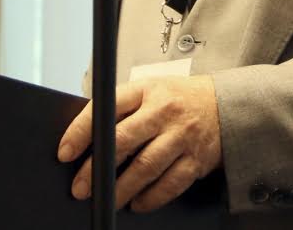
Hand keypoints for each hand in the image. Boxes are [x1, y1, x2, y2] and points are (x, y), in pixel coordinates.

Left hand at [58, 75, 222, 211]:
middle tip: (81, 187)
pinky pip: (169, 184)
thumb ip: (124, 110)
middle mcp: (165, 111)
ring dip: (121, 189)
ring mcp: (183, 135)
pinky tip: (138, 202)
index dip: (82, 130)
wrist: (227, 104)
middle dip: (96, 169)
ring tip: (107, 199)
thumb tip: (87, 141)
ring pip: (145, 167)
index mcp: (148, 90)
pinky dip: (150, 198)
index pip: (108, 106)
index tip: (65, 151)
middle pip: (124, 141)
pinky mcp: (196, 159)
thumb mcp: (151, 91)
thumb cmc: (180, 100)